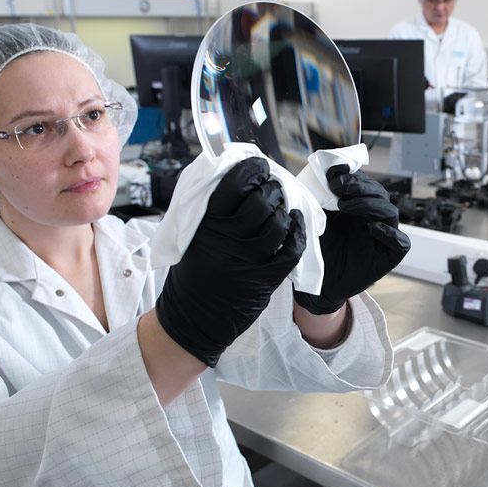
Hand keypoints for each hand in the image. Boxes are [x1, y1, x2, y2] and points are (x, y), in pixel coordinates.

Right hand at [156, 157, 305, 366]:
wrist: (193, 321)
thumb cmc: (192, 275)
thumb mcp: (190, 239)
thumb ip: (209, 212)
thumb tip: (235, 180)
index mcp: (206, 226)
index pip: (233, 185)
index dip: (250, 169)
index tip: (258, 165)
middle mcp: (228, 240)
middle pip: (260, 201)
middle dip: (271, 188)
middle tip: (273, 185)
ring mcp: (248, 260)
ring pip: (278, 222)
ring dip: (284, 208)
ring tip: (282, 204)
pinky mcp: (265, 279)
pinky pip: (291, 248)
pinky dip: (297, 231)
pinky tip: (296, 221)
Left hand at [293, 165, 410, 314]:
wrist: (318, 284)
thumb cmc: (319, 250)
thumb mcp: (317, 218)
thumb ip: (324, 195)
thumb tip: (329, 169)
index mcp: (358, 207)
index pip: (365, 184)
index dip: (353, 177)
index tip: (333, 174)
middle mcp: (372, 219)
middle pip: (379, 194)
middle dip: (359, 187)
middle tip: (338, 187)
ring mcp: (382, 237)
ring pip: (390, 212)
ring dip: (370, 205)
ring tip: (346, 206)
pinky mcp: (388, 257)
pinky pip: (400, 242)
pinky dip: (390, 233)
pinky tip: (372, 229)